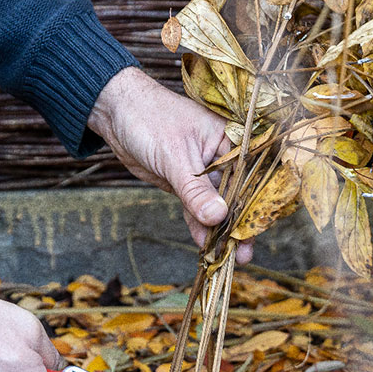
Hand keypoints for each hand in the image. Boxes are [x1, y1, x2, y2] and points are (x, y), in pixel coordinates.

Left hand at [88, 67, 252, 263]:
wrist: (116, 112)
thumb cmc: (150, 119)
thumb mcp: (175, 155)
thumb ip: (195, 189)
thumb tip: (218, 218)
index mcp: (231, 139)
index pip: (252, 175)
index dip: (255, 205)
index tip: (255, 231)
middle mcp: (222, 156)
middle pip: (237, 194)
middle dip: (239, 225)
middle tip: (243, 254)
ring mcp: (203, 170)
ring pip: (216, 204)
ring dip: (220, 231)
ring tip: (229, 259)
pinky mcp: (184, 182)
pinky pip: (196, 207)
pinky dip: (199, 226)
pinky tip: (206, 246)